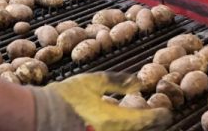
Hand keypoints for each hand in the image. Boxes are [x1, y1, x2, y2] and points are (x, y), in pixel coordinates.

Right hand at [33, 72, 171, 130]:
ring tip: (141, 121)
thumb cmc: (65, 97)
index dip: (159, 115)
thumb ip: (117, 82)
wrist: (41, 115)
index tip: (166, 111)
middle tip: (158, 118)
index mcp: (114, 119)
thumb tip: (138, 83)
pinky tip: (122, 124)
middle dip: (150, 125)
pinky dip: (122, 129)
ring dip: (137, 128)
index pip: (145, 120)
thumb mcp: (92, 82)